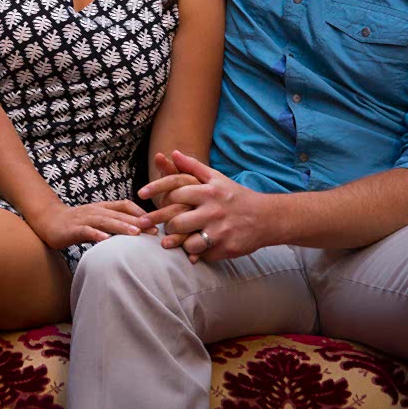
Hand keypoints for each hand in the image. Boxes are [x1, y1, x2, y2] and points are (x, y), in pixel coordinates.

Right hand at [26, 199, 144, 249]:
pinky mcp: (73, 229)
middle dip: (138, 221)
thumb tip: (136, 232)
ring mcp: (84, 219)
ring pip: (105, 221)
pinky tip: (106, 240)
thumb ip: (113, 223)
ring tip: (136, 233)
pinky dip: (96, 235)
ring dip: (121, 227)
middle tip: (155, 230)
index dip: (141, 212)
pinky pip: (86, 231)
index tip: (157, 222)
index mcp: (103, 208)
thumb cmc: (76, 223)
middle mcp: (96, 210)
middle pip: (119, 214)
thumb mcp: (97, 220)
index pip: (125, 205)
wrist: (47, 221)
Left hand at [141, 150, 274, 263]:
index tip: (140, 195)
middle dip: (166, 225)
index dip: (156, 193)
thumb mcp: (216, 178)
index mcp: (208, 192)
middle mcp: (213, 211)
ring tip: (172, 241)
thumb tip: (172, 153)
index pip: (174, 193)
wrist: (266, 218)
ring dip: (177, 243)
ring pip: (186, 242)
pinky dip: (194, 254)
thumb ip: (193, 166)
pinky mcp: (226, 249)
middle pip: (176, 221)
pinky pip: (201, 255)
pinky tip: (191, 251)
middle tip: (160, 226)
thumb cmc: (236, 196)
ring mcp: (220, 232)